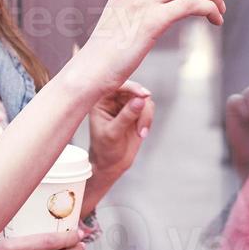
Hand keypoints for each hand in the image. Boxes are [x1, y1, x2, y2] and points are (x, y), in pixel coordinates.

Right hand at [65, 0, 227, 97]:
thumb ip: (148, 1)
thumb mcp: (127, 16)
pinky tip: (214, 20)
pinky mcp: (152, 20)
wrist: (91, 71)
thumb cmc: (111, 50)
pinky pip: (192, 4)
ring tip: (220, 12)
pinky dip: (209, 9)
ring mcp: (142, 0)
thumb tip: (179, 1)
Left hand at [87, 80, 154, 202]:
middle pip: (134, 90)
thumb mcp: (113, 133)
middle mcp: (112, 99)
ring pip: (144, 100)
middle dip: (141, 106)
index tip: (143, 95)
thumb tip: (141, 100)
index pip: (117, 85)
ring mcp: (125, 105)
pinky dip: (148, 120)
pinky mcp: (136, 112)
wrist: (111, 164)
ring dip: (146, 116)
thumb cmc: (105, 149)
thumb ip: (126, 116)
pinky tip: (142, 133)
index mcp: (100, 100)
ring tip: (141, 133)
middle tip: (143, 123)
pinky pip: (148, 108)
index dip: (132, 88)